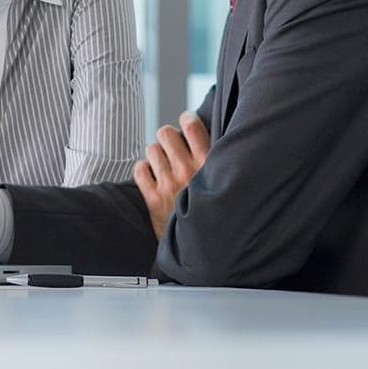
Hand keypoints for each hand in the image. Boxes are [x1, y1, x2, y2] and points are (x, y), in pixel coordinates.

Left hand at [132, 111, 210, 238]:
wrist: (207, 248)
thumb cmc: (221, 213)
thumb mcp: (228, 183)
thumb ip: (221, 161)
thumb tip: (218, 137)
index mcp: (209, 165)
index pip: (191, 125)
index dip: (187, 119)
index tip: (188, 123)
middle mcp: (187, 171)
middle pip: (165, 133)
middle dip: (169, 137)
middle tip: (174, 147)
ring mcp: (168, 185)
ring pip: (151, 149)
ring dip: (157, 154)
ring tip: (165, 164)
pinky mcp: (153, 199)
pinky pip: (139, 170)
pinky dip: (144, 170)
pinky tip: (154, 177)